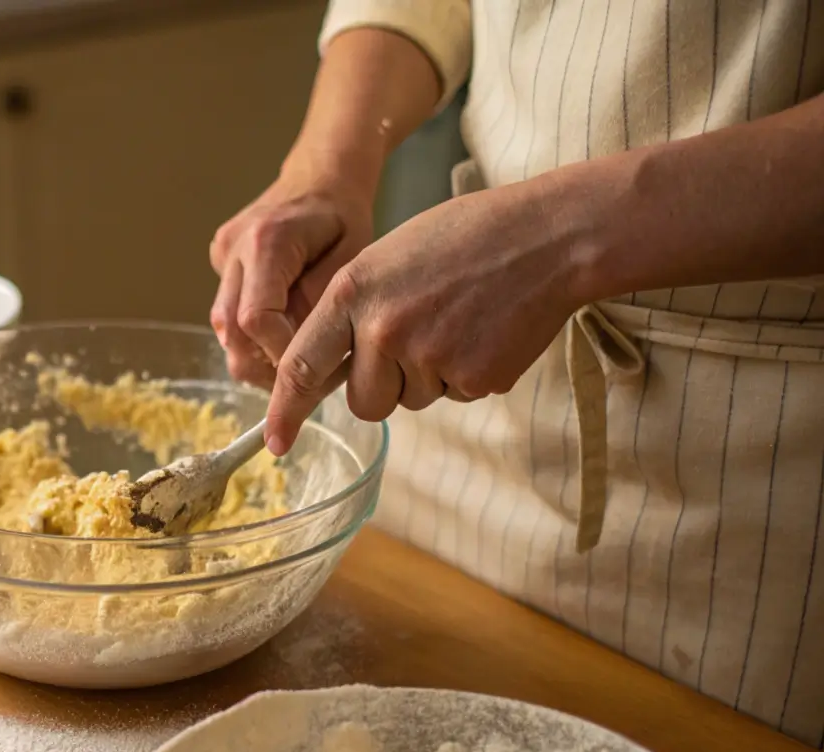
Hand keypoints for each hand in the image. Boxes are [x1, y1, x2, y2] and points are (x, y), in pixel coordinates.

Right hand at [209, 175, 373, 389]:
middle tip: (305, 378)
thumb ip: (321, 302)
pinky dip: (252, 334)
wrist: (320, 174)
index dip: (280, 353)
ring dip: (256, 354)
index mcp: (267, 241)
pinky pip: (228, 314)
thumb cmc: (344, 215)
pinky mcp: (219, 264)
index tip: (315, 365)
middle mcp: (233, 249)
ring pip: (223, 330)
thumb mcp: (352, 257)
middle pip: (230, 332)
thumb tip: (297, 349)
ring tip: (296, 356)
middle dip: (264, 365)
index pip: (255, 319)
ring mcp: (221, 257)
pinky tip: (283, 330)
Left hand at [263, 184, 585, 455]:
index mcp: (352, 293)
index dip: (285, 411)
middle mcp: (382, 329)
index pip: (301, 366)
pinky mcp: (472, 379)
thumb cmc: (466, 239)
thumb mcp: (388, 257)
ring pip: (410, 401)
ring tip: (458, 322)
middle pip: (363, 403)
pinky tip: (486, 333)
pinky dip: (468, 375)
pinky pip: (453, 397)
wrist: (548, 237)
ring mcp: (428, 357)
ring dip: (429, 377)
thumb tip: (335, 369)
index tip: (275, 442)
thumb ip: (354, 311)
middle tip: (418, 342)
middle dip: (384, 388)